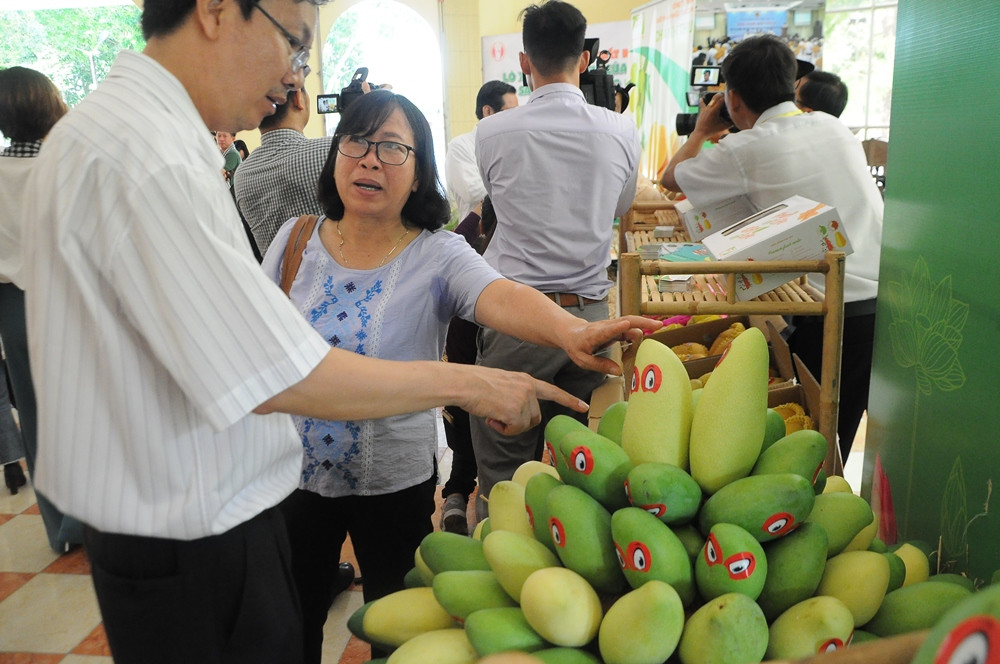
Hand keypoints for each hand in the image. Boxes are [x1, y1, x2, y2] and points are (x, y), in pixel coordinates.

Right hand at [458, 366, 587, 435]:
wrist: (465, 383)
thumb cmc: (477, 383)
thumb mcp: (504, 382)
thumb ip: (516, 393)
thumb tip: (515, 414)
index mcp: (526, 380)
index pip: (552, 391)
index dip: (569, 400)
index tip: (584, 407)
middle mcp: (529, 389)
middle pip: (535, 417)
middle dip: (520, 423)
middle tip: (499, 418)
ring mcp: (524, 400)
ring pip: (524, 425)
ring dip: (509, 426)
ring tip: (493, 415)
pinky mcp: (516, 412)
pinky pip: (514, 430)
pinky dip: (502, 429)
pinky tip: (492, 418)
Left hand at [562, 316, 663, 375]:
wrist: (571, 332)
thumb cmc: (576, 346)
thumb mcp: (583, 360)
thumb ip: (600, 365)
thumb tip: (618, 371)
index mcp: (594, 335)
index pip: (607, 330)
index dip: (617, 328)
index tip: (627, 325)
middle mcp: (605, 327)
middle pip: (625, 321)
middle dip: (642, 322)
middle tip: (658, 325)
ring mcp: (611, 325)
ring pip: (630, 322)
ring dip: (644, 324)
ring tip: (658, 328)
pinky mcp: (615, 327)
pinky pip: (629, 328)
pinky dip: (639, 332)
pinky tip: (644, 340)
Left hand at [693, 92, 732, 137]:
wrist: (700, 133)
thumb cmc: (711, 131)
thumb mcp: (722, 127)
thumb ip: (730, 124)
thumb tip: (736, 121)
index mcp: (714, 110)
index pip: (721, 100)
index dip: (726, 98)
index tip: (730, 98)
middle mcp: (709, 108)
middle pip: (716, 98)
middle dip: (721, 95)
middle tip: (726, 96)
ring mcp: (705, 109)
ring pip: (711, 100)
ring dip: (716, 98)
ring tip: (720, 96)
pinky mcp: (701, 111)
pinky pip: (702, 105)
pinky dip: (702, 101)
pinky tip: (701, 98)